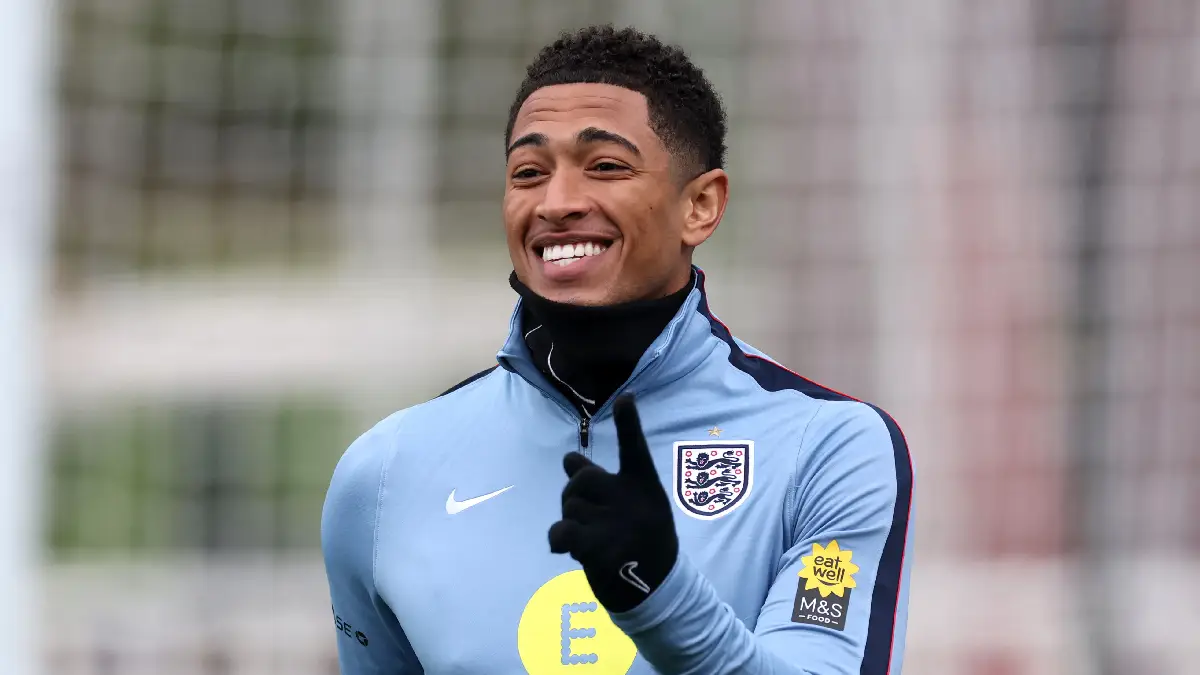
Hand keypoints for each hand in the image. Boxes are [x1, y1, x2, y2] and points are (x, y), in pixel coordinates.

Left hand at [548, 394, 678, 612]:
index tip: (626, 397)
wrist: (654, 591)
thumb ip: (602, 482)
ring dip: (571, 522)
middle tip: (585, 516)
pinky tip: (566, 549)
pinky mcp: (596, 548)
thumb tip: (568, 458)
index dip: (629, 423)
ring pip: (569, 506)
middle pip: (580, 479)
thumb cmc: (641, 542)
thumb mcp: (633, 507)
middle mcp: (631, 500)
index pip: (635, 449)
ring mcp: (615, 524)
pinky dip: (558, 539)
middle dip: (572, 494)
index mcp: (643, 487)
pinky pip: (560, 531)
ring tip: (590, 539)